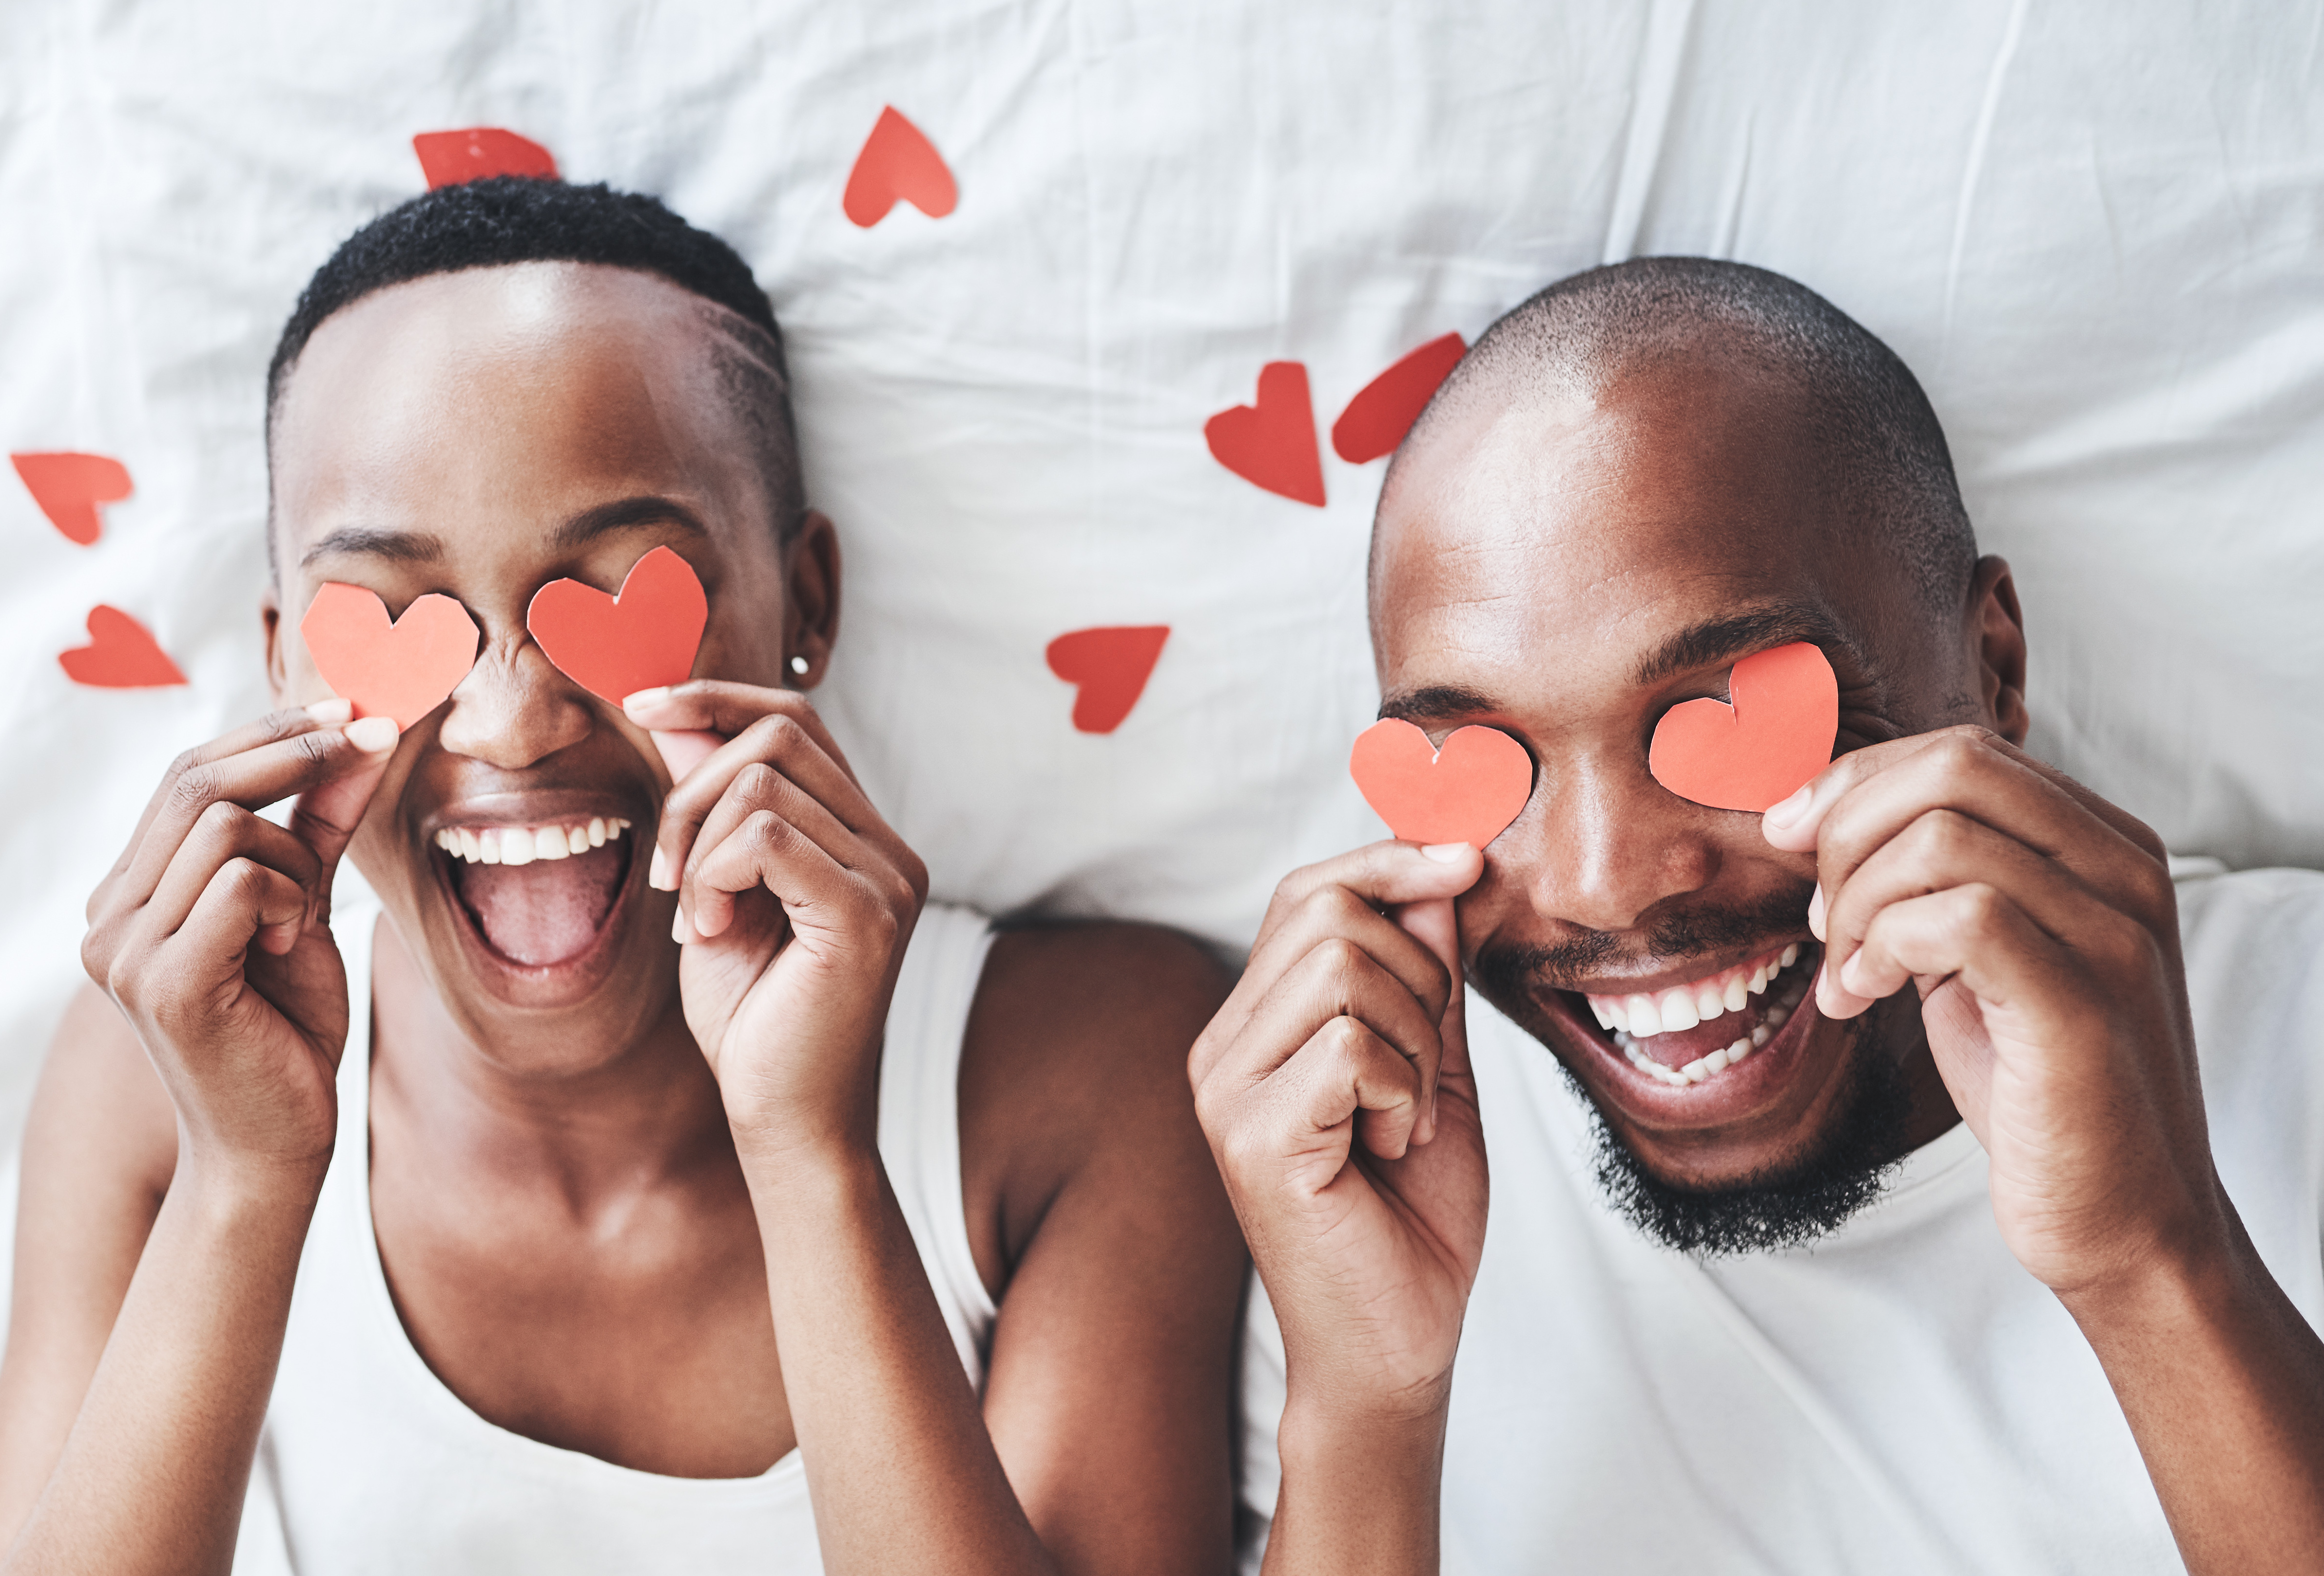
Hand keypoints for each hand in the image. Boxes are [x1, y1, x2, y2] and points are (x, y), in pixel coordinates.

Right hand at [80, 701, 398, 1178]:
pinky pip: (239, 883)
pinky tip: (289, 951)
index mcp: (132, 891)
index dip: (272, 729)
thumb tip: (364, 730)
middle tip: (373, 730)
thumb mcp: (305, 905)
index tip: (351, 703)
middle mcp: (110, 914)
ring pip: (225, 826)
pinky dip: (287, 902)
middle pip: (197, 779)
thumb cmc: (288, 1026)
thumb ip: (318, 824)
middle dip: (297, 747)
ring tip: (298, 924)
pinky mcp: (163, 981)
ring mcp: (125, 948)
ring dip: (293, 859)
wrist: (278, 1140)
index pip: (189, 773)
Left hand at [624, 683, 927, 1157]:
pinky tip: (709, 932)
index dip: (718, 697)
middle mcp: (891, 848)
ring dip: (697, 841)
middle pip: (781, 730)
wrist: (785, 1120)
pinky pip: (766, 837)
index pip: (798, 718)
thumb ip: (704, 803)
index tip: (642, 705)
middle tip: (667, 871)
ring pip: (762, 781)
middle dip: (691, 782)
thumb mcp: (713, 889)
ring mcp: (888, 878)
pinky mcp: (867, 914)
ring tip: (695, 916)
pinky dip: (714, 876)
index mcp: (864, 837)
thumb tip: (669, 713)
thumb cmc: (752, 1019)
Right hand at [1189, 842, 1488, 1418]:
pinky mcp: (1250, 1137)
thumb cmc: (1413, 1213)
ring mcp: (1225, 1092)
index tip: (1471, 854)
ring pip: (1344, 971)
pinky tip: (1389, 1148)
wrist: (1399, 1342)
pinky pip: (1351, 1047)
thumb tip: (1445, 867)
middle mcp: (1220, 1048)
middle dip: (1418, 978)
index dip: (1391, 860)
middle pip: (1331, 914)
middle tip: (1427, 1070)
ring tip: (1406, 1118)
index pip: (1308, 893)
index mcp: (1253, 1024)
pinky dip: (1404, 1091)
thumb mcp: (1437, 1065)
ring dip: (1417, 1044)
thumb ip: (1431, 973)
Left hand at [1762, 724, 2214, 1295]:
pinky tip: (1865, 997)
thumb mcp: (1974, 953)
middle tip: (1816, 916)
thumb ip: (1930, 878)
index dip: (1856, 782)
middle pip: (1953, 769)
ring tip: (1844, 974)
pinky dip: (1882, 947)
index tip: (1791, 839)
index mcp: (2104, 845)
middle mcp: (2124, 872)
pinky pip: (1960, 915)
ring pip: (1942, 839)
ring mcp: (2113, 933)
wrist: (2116, 1217)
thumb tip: (1812, 815)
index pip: (1964, 751)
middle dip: (1847, 831)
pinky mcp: (2083, 1000)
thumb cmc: (2033, 1084)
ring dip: (1855, 904)